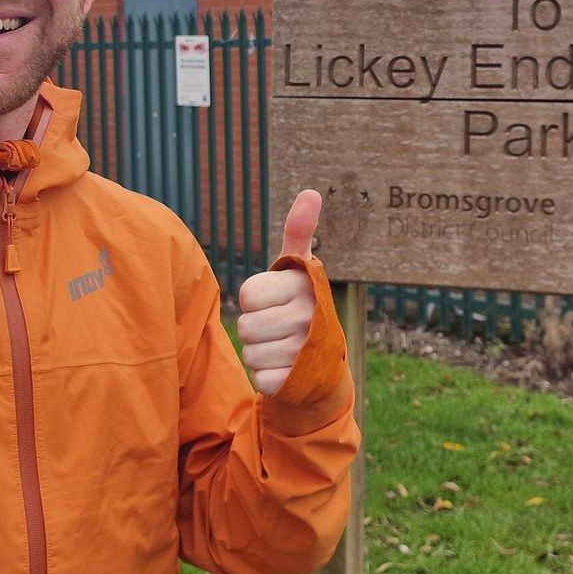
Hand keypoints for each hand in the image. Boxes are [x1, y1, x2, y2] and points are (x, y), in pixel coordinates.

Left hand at [237, 190, 320, 395]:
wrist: (326, 362)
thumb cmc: (302, 304)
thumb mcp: (299, 268)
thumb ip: (299, 231)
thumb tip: (311, 192)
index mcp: (304, 285)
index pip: (247, 295)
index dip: (254, 301)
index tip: (276, 300)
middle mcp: (309, 316)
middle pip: (246, 326)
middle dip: (255, 329)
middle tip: (278, 327)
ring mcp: (305, 351)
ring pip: (250, 352)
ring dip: (260, 353)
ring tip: (283, 347)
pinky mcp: (297, 381)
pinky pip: (261, 378)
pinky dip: (268, 377)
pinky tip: (287, 370)